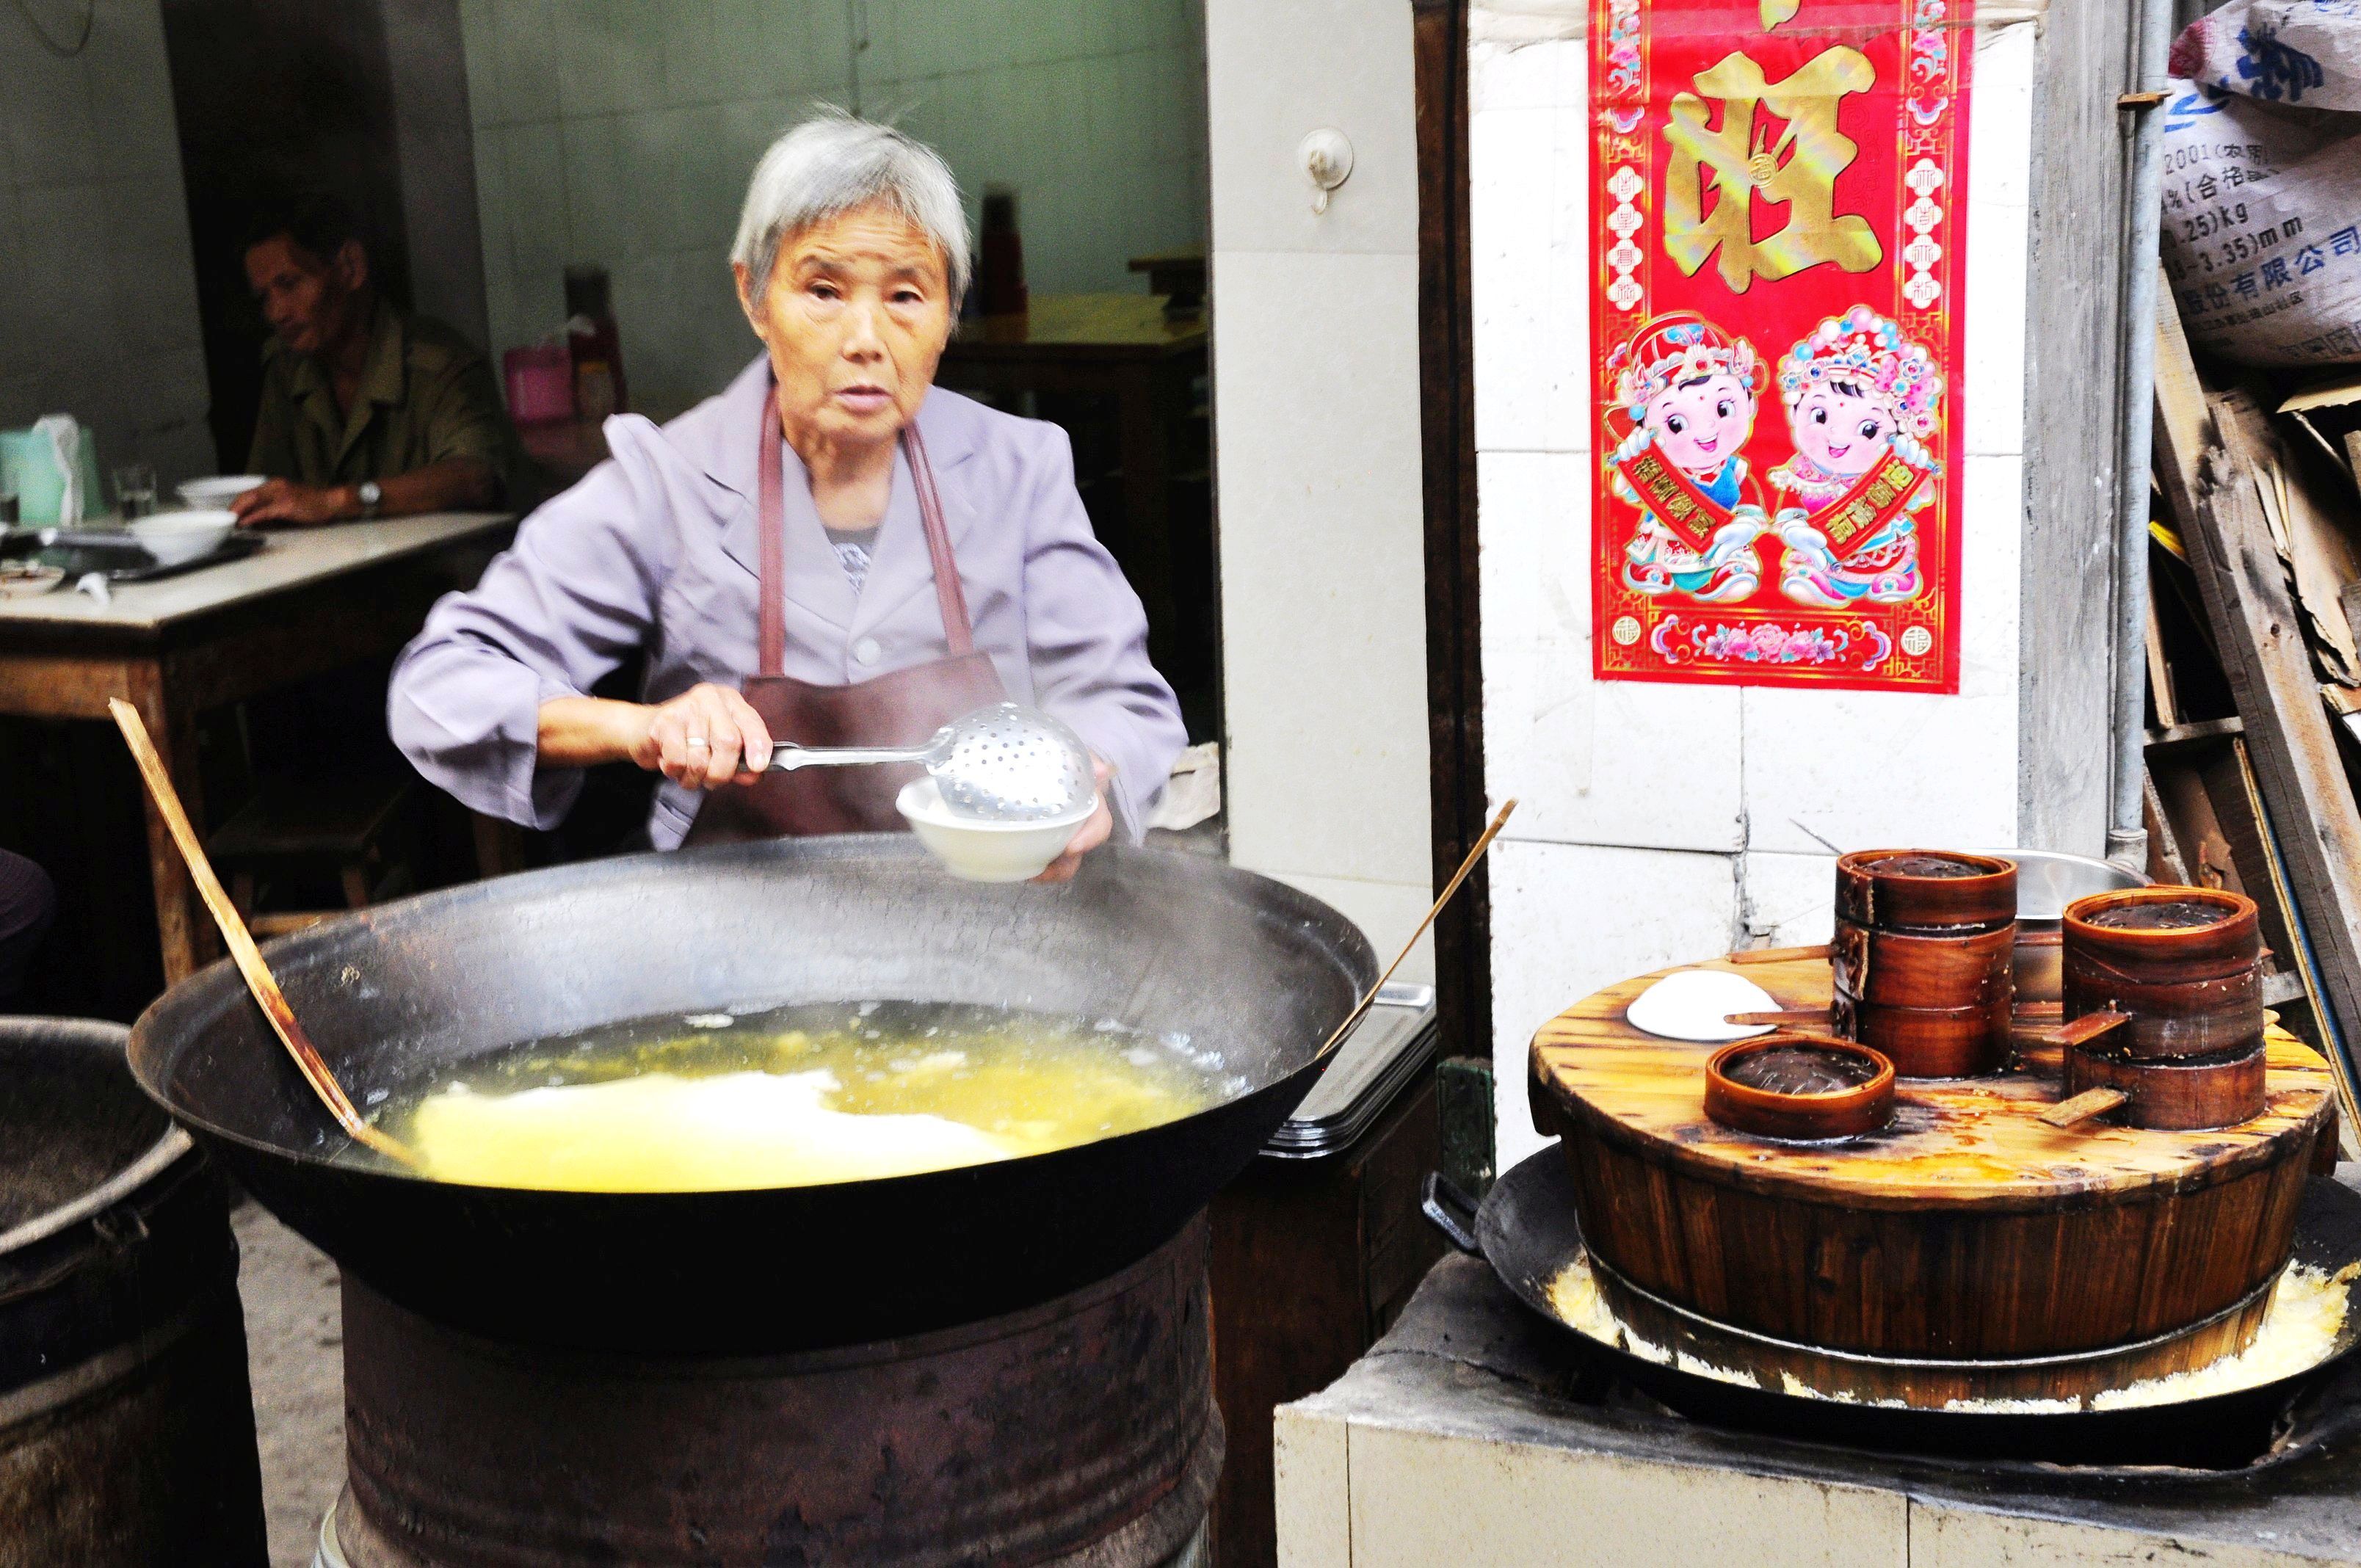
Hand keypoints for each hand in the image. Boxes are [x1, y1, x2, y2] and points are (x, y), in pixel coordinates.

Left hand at [232, 480, 351, 527]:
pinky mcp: (286, 505)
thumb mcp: (290, 501)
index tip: (231, 513)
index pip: (250, 492)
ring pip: (252, 500)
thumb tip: (257, 519)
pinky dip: (251, 517)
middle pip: (247, 495)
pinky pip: (263, 511)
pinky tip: (244, 523)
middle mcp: (275, 486)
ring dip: (238, 512)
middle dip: (234, 507)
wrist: (331, 502)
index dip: (238, 503)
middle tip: (225, 518)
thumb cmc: (314, 504)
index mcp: (276, 484)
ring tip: (230, 521)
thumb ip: (274, 507)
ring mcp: (280, 494)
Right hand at [631, 684, 773, 789]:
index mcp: (730, 701)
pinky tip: (670, 762)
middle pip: (729, 743)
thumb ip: (739, 760)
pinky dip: (675, 771)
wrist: (641, 729)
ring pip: (701, 758)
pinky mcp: (664, 722)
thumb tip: (754, 774)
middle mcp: (710, 699)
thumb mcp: (718, 747)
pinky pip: (678, 761)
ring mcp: (686, 707)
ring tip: (687, 771)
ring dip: (694, 777)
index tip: (757, 767)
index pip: (752, 723)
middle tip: (711, 781)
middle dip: (721, 773)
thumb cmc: (687, 739)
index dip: (758, 746)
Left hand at [1033, 757, 1113, 883]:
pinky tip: (1022, 867)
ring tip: (1031, 873)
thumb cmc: (1062, 760)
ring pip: (1063, 862)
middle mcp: (1080, 824)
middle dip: (1065, 866)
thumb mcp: (1076, 756)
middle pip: (1080, 852)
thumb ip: (1086, 761)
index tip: (1072, 848)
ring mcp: (1063, 834)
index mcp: (1090, 804)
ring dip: (1049, 871)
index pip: (1100, 825)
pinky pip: (1044, 859)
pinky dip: (1035, 866)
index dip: (1090, 838)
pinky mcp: (1045, 839)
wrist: (1042, 762)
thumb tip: (1102, 770)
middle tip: (1045, 871)